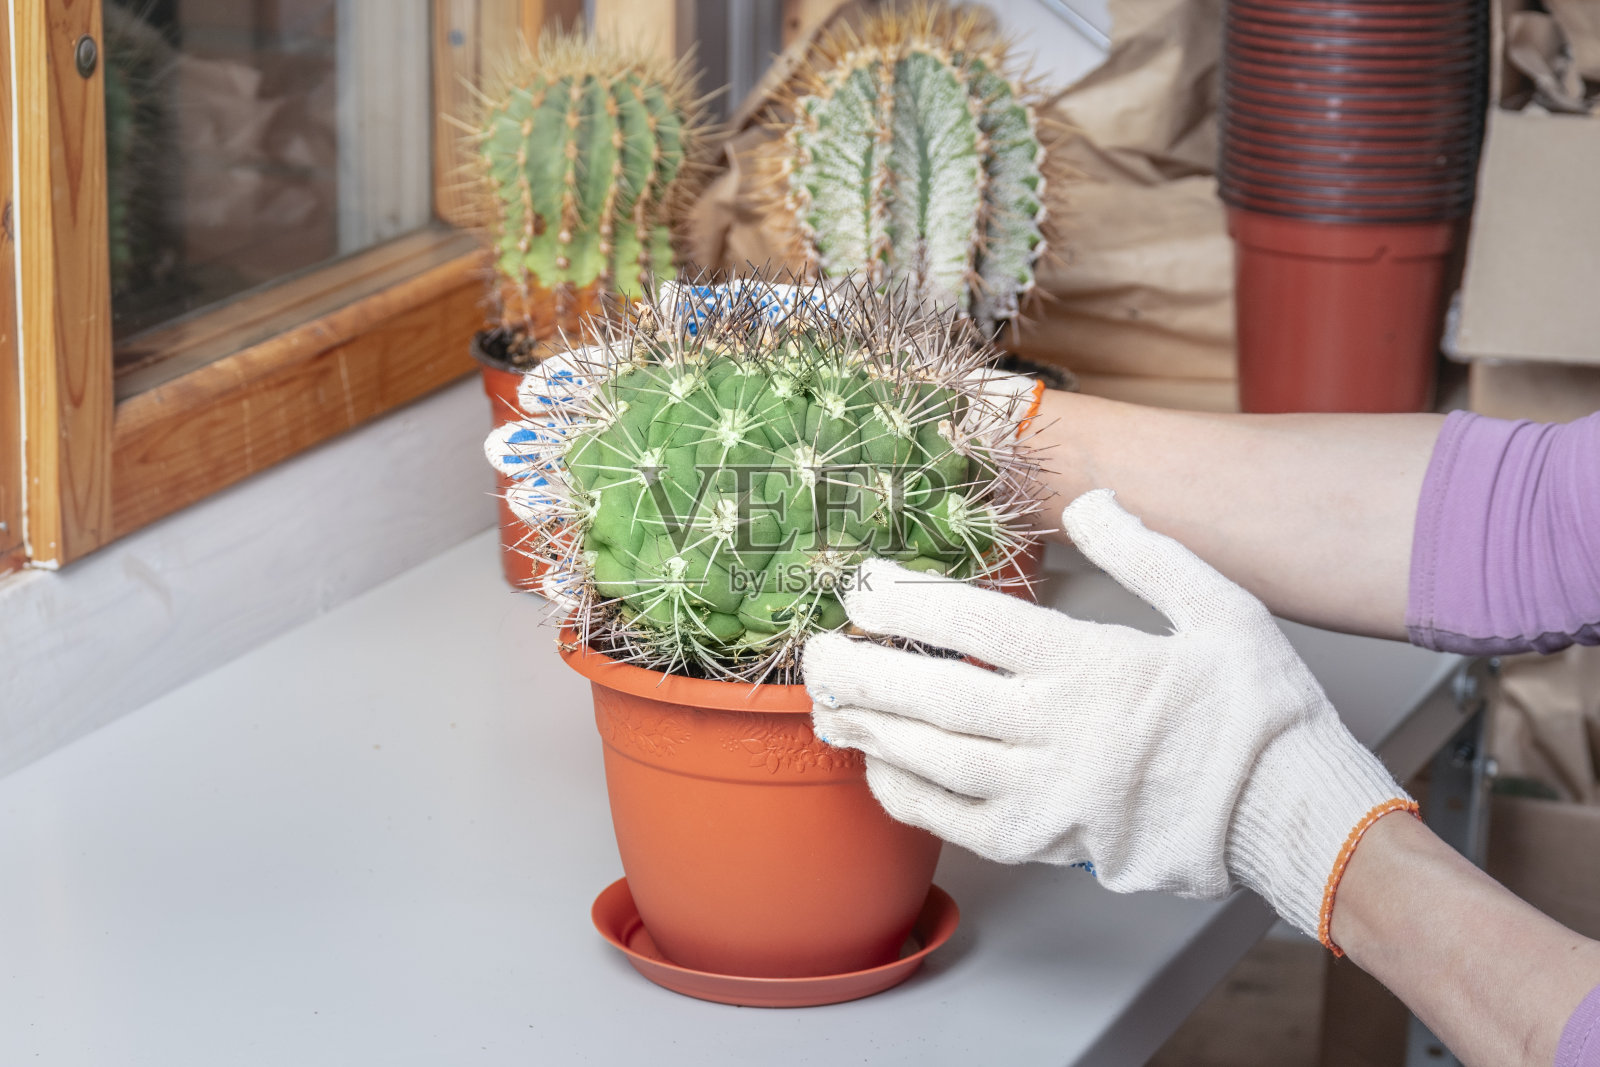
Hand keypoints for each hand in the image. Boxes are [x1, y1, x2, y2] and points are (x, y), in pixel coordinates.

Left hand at [804, 489, 1413, 944]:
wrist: (1294, 815)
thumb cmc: (1261, 712)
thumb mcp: (1221, 607)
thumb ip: (1147, 551)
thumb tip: (1087, 500)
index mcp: (1097, 665)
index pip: (977, 623)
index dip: (907, 602)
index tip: (862, 587)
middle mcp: (1063, 730)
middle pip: (938, 694)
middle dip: (866, 669)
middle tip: (815, 651)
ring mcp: (1053, 793)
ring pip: (939, 760)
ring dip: (876, 731)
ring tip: (829, 706)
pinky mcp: (1053, 843)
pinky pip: (963, 824)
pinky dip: (914, 799)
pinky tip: (881, 771)